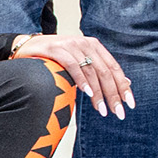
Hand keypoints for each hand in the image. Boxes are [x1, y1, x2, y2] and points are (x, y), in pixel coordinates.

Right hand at [15, 31, 134, 114]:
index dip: (123, 86)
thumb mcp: (81, 61)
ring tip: (102, 110)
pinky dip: (82, 81)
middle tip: (118, 112)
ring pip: (92, 71)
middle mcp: (86, 44)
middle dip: (113, 94)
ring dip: (99, 93)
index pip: (114, 68)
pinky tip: (88, 94)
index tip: (130, 104)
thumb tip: (126, 83)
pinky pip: (74, 66)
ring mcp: (72, 45)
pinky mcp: (57, 49)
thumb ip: (100, 70)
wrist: (27, 46)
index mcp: (95, 46)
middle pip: (106, 72)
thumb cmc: (56, 57)